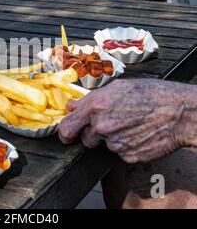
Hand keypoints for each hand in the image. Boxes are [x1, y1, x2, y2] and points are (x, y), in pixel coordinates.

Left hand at [59, 79, 196, 163]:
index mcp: (96, 106)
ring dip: (109, 139)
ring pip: (103, 145)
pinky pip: (119, 153)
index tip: (66, 135)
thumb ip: (90, 99)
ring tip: (127, 126)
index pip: (67, 127)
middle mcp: (102, 126)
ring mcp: (115, 143)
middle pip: (85, 139)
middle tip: (107, 126)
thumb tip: (71, 106)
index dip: (64, 133)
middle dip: (90, 134)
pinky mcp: (127, 156)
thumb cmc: (150, 94)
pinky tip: (136, 134)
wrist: (178, 112)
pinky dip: (125, 146)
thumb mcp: (117, 88)